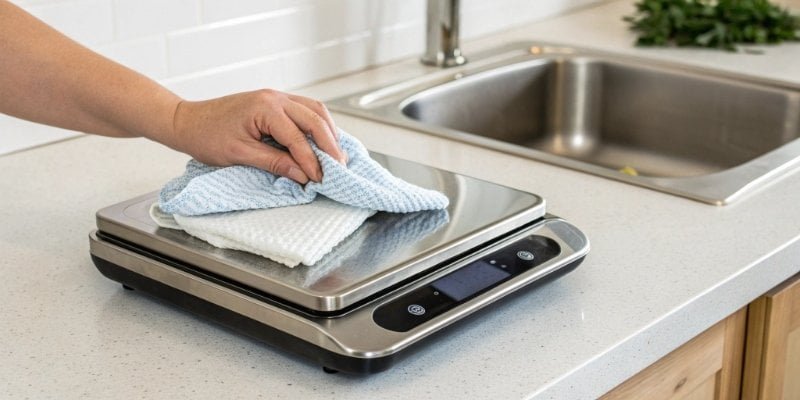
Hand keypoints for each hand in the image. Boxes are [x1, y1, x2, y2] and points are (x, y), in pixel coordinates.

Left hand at [167, 89, 346, 183]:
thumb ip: (275, 163)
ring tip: (336, 155)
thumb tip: (303, 175)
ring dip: (328, 132)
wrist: (187, 121)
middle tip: (340, 167)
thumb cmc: (207, 137)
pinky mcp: (274, 101)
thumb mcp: (240, 155)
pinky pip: (305, 110)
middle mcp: (275, 97)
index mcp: (265, 108)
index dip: (312, 161)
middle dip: (331, 145)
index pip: (298, 138)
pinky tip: (322, 141)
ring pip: (315, 110)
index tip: (320, 180)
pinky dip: (317, 126)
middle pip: (316, 118)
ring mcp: (276, 96)